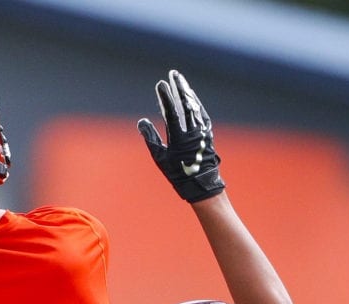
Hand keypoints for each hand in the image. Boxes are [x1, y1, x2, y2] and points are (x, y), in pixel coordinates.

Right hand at [137, 70, 225, 202]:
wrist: (201, 185)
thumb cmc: (178, 174)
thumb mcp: (160, 158)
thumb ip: (151, 138)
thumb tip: (141, 121)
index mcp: (180, 138)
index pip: (172, 112)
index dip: (166, 97)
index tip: (161, 84)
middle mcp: (193, 132)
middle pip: (186, 105)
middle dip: (179, 87)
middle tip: (173, 74)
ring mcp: (202, 132)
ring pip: (195, 107)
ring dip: (187, 93)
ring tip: (180, 81)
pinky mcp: (207, 133)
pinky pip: (201, 114)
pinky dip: (195, 103)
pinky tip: (191, 97)